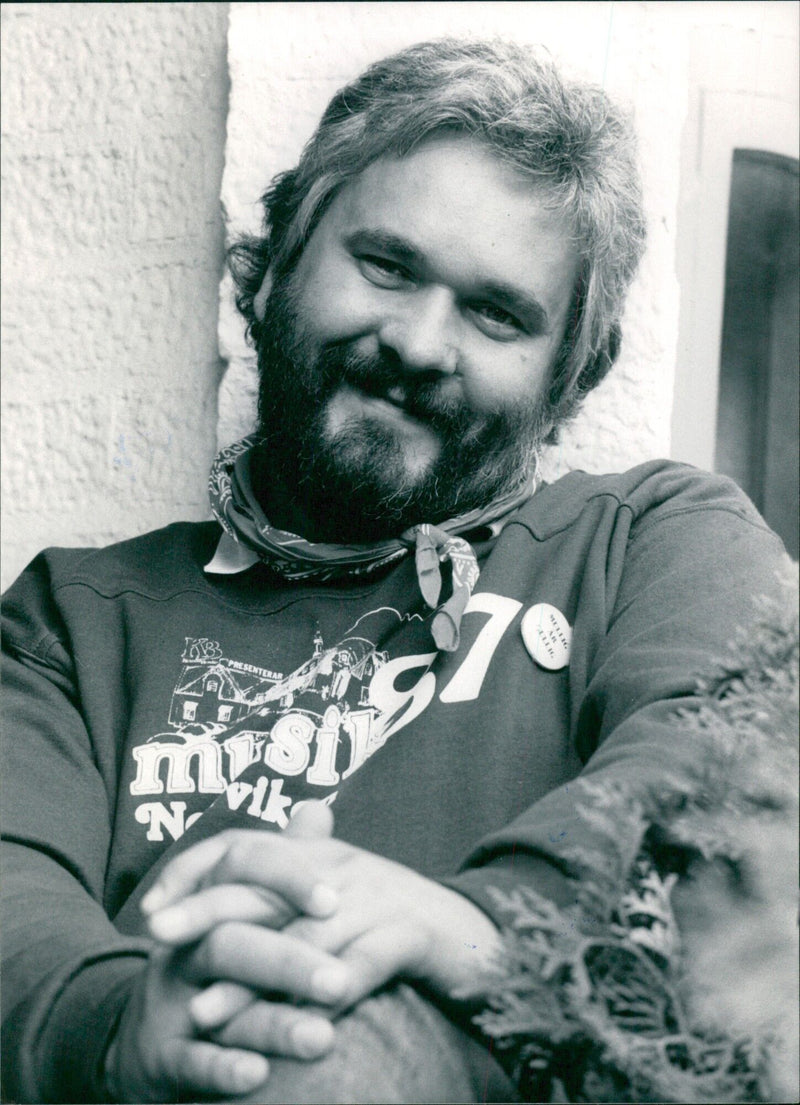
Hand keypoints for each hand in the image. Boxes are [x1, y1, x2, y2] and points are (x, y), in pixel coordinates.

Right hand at [106, 806, 343, 1101]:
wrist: (144, 1036)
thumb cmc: (212, 965)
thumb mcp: (239, 912)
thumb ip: (278, 864)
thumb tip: (318, 807)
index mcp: (207, 907)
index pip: (239, 873)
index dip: (284, 880)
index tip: (334, 900)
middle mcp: (184, 948)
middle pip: (231, 942)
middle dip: (288, 962)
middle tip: (341, 981)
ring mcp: (169, 1001)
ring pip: (216, 1004)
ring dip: (273, 1023)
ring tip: (324, 1039)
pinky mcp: (160, 1056)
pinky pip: (189, 1060)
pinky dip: (221, 1067)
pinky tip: (257, 1075)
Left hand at [144, 804, 500, 1018]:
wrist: (479, 935)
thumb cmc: (395, 923)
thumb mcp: (339, 901)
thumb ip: (286, 902)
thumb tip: (223, 916)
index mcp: (321, 856)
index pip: (247, 848)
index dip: (196, 872)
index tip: (151, 911)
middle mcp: (344, 868)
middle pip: (266, 887)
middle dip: (209, 914)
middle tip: (158, 942)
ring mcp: (380, 898)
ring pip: (306, 936)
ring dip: (254, 977)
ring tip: (204, 1011)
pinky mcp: (414, 934)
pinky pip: (365, 963)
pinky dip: (331, 991)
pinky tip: (304, 1022)